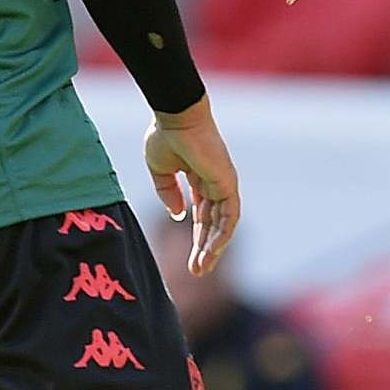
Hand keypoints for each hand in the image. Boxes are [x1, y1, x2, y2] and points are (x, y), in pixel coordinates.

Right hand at [144, 95, 239, 274]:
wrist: (175, 117)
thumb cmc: (166, 136)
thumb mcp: (160, 170)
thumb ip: (167, 193)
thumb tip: (177, 215)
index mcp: (200, 180)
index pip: (202, 215)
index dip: (196, 237)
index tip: (188, 260)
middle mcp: (215, 184)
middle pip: (213, 224)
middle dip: (205, 249)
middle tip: (196, 271)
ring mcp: (224, 184)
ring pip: (223, 224)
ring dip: (213, 248)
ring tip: (202, 268)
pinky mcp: (227, 183)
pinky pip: (230, 215)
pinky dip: (223, 234)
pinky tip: (213, 251)